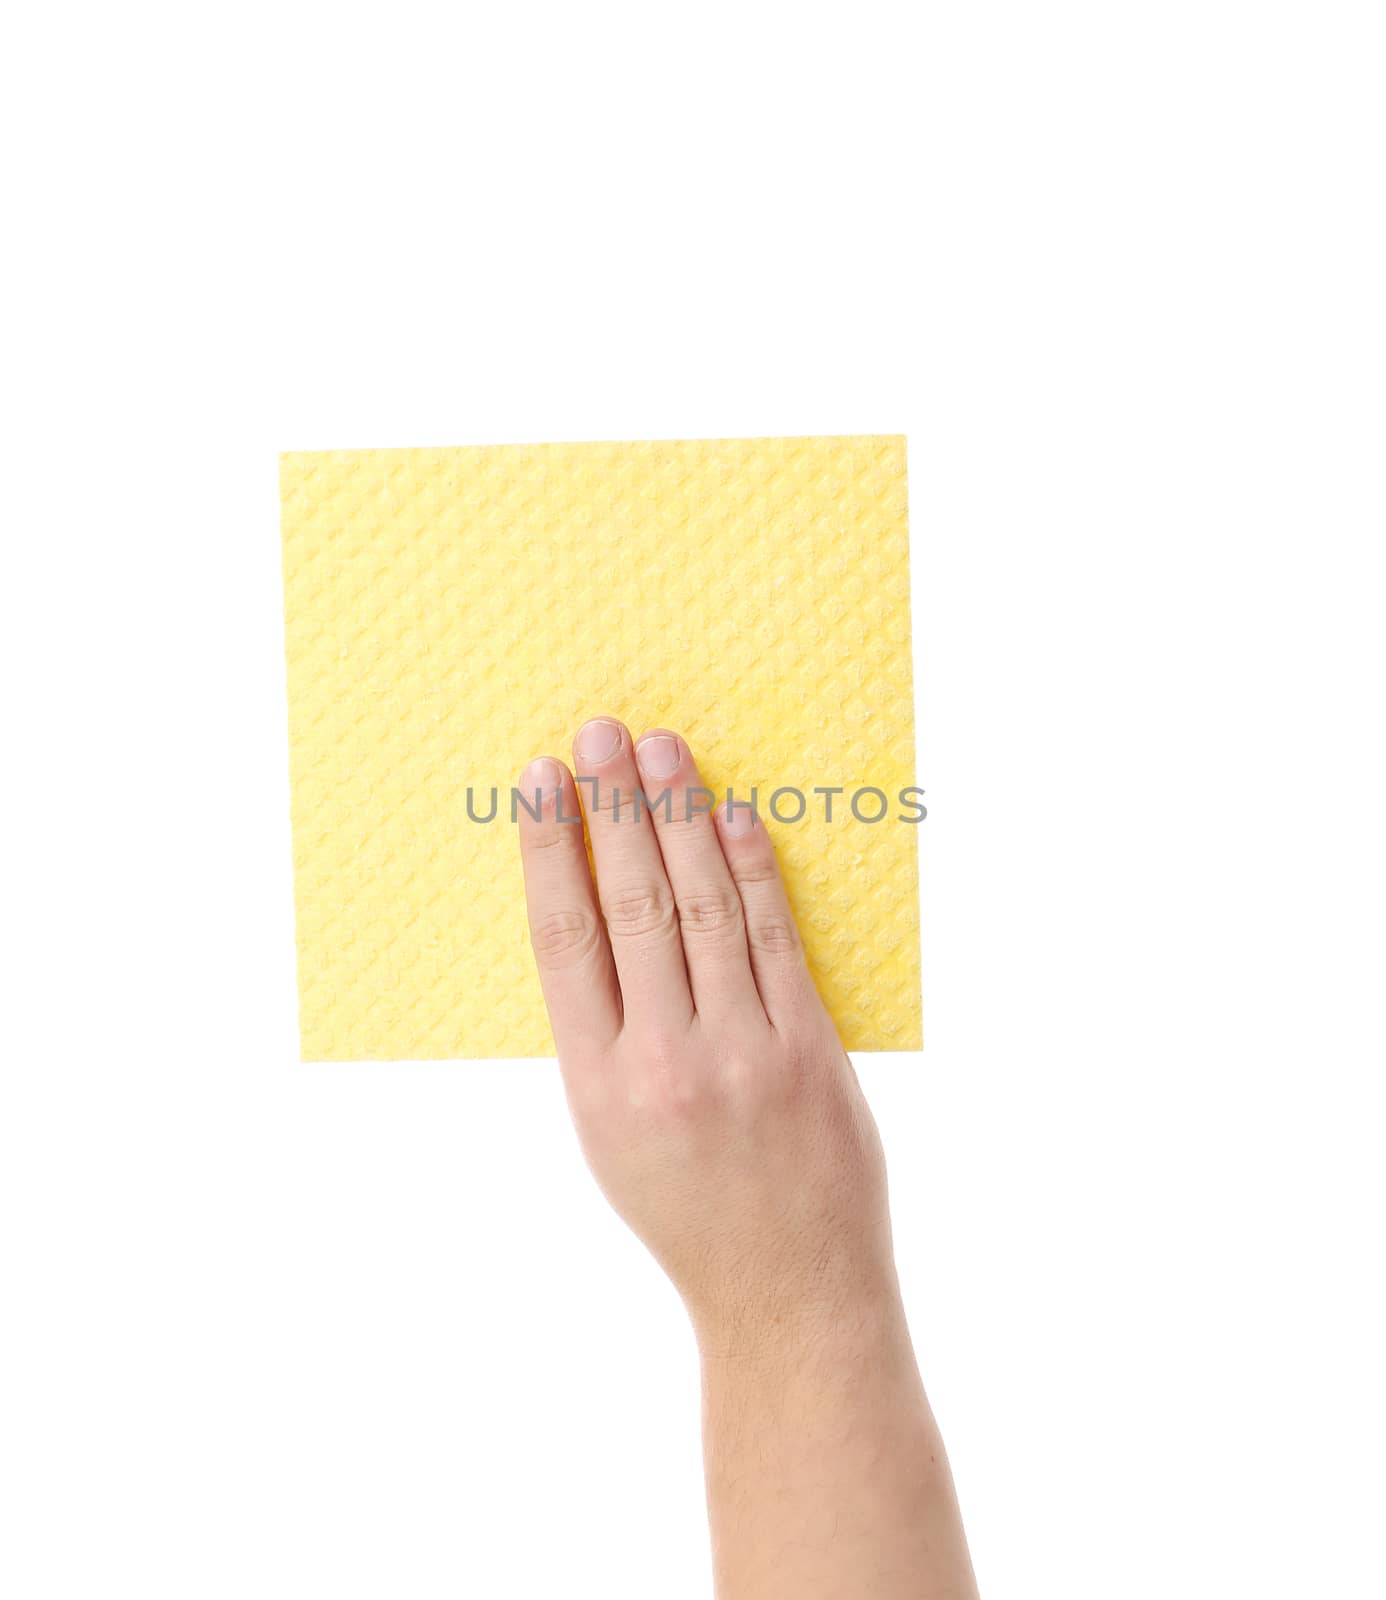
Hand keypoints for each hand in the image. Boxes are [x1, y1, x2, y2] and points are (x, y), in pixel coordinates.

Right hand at [516, 716, 899, 1351]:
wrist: (790, 1289)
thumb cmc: (687, 1211)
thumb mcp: (608, 1136)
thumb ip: (602, 1032)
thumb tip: (596, 917)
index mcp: (596, 1085)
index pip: (563, 938)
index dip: (550, 849)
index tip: (542, 781)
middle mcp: (666, 1061)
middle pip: (633, 905)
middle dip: (614, 809)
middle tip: (601, 733)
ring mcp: (745, 1051)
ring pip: (705, 907)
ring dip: (683, 818)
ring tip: (663, 751)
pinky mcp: (809, 1047)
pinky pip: (775, 938)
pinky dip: (753, 869)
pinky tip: (734, 815)